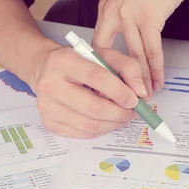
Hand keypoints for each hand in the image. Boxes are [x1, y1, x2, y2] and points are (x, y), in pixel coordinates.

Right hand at [32, 45, 148, 137]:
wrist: (46, 69)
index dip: (119, 91)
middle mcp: (50, 85)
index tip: (134, 99)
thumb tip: (142, 92)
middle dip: (119, 113)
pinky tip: (106, 120)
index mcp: (63, 61)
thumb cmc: (79, 62)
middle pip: (93, 107)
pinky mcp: (50, 122)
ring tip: (121, 115)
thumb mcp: (104, 55)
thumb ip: (128, 68)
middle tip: (131, 111)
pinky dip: (100, 129)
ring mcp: (47, 107)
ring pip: (89, 125)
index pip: (96, 77)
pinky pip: (83, 133)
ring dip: (112, 123)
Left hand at [92, 0, 188, 93]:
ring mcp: (130, 16)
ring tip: (146, 93)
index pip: (98, 46)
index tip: (112, 83)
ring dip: (142, 79)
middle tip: (128, 96)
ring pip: (135, 57)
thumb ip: (119, 20)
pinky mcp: (149, 18)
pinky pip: (152, 50)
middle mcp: (114, 13)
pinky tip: (158, 79)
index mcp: (106, 10)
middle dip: (122, 80)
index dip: (105, 68)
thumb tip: (121, 48)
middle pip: (113, 56)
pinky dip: (156, 68)